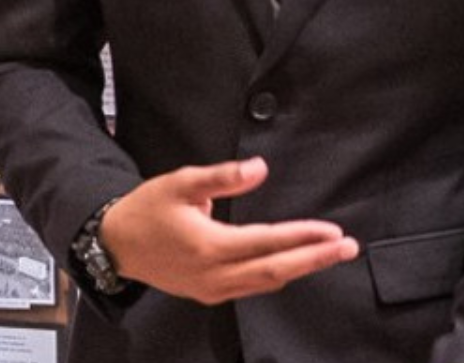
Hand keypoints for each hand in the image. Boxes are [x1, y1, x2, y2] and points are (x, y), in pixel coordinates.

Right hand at [96, 159, 360, 303]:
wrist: (114, 245)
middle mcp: (214, 274)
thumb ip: (221, 176)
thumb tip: (260, 169)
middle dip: (315, 259)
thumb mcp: (179, 182)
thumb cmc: (147, 209)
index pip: (267, 241)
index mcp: (208, 245)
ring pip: (266, 282)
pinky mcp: (208, 294)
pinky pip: (251, 288)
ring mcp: (212, 289)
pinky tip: (294, 265)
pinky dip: (276, 276)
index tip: (333, 232)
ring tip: (331, 255)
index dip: (302, 237)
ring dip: (301, 269)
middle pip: (276, 270)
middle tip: (348, 249)